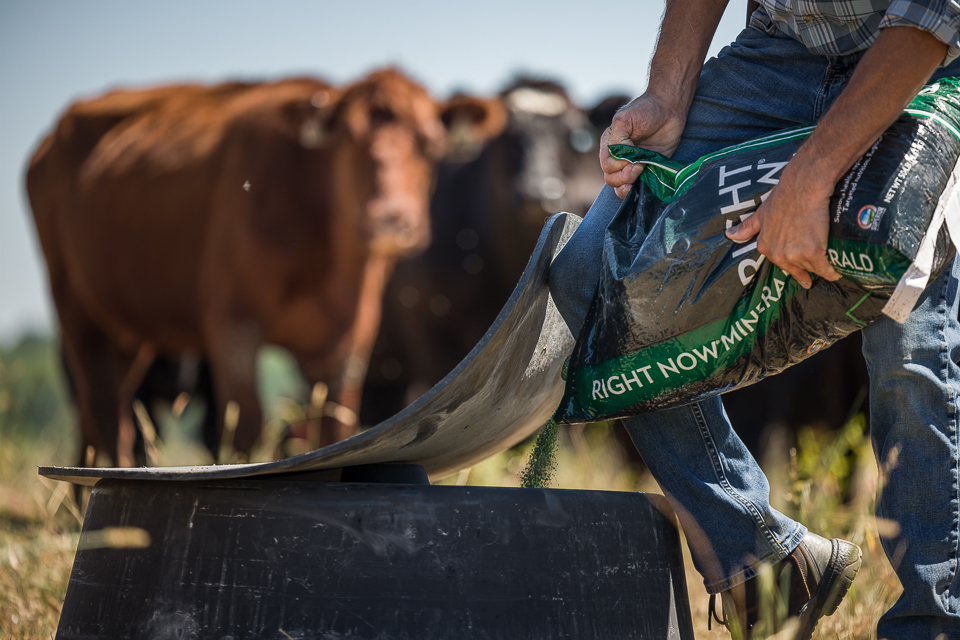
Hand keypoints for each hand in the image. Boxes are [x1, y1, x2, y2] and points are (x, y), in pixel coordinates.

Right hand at [600, 94, 686, 198]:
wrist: (669, 108)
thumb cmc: (645, 110)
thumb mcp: (624, 120)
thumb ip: (617, 140)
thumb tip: (622, 159)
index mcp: (610, 145)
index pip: (606, 165)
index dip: (619, 165)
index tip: (634, 157)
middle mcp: (618, 156)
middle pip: (610, 178)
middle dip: (623, 176)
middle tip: (639, 167)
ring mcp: (632, 164)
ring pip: (619, 186)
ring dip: (627, 185)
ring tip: (639, 174)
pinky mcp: (647, 169)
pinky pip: (636, 186)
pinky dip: (636, 189)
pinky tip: (639, 185)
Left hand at [725, 159, 840, 288]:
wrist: (804, 187)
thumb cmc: (784, 196)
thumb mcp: (761, 212)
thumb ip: (748, 226)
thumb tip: (730, 235)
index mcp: (765, 246)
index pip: (781, 263)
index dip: (792, 266)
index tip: (798, 273)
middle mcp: (778, 254)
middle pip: (796, 268)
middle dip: (805, 270)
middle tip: (811, 277)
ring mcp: (795, 254)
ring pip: (811, 268)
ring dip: (820, 269)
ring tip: (829, 268)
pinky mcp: (813, 252)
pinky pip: (825, 269)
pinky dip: (832, 271)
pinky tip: (836, 272)